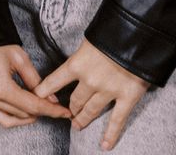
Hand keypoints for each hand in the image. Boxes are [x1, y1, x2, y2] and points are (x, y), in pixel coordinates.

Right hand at [0, 46, 71, 128]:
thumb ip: (36, 81)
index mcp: (0, 88)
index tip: (63, 112)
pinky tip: (19, 109)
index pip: (32, 106)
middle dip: (40, 112)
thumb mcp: (19, 59)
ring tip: (36, 110)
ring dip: (24, 117)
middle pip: (21, 114)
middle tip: (51, 106)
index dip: (51, 110)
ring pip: (8, 120)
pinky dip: (9, 115)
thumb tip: (50, 98)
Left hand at [34, 41, 148, 149]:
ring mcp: (108, 91)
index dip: (45, 92)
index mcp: (77, 64)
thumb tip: (78, 60)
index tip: (38, 98)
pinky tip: (105, 145)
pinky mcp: (127, 97)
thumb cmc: (112, 32)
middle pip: (75, 100)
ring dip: (83, 119)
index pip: (54, 82)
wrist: (138, 34)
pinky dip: (111, 135)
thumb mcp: (90, 39)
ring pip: (91, 111)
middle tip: (68, 113)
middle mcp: (89, 80)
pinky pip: (117, 120)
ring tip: (77, 125)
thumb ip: (82, 54)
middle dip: (71, 107)